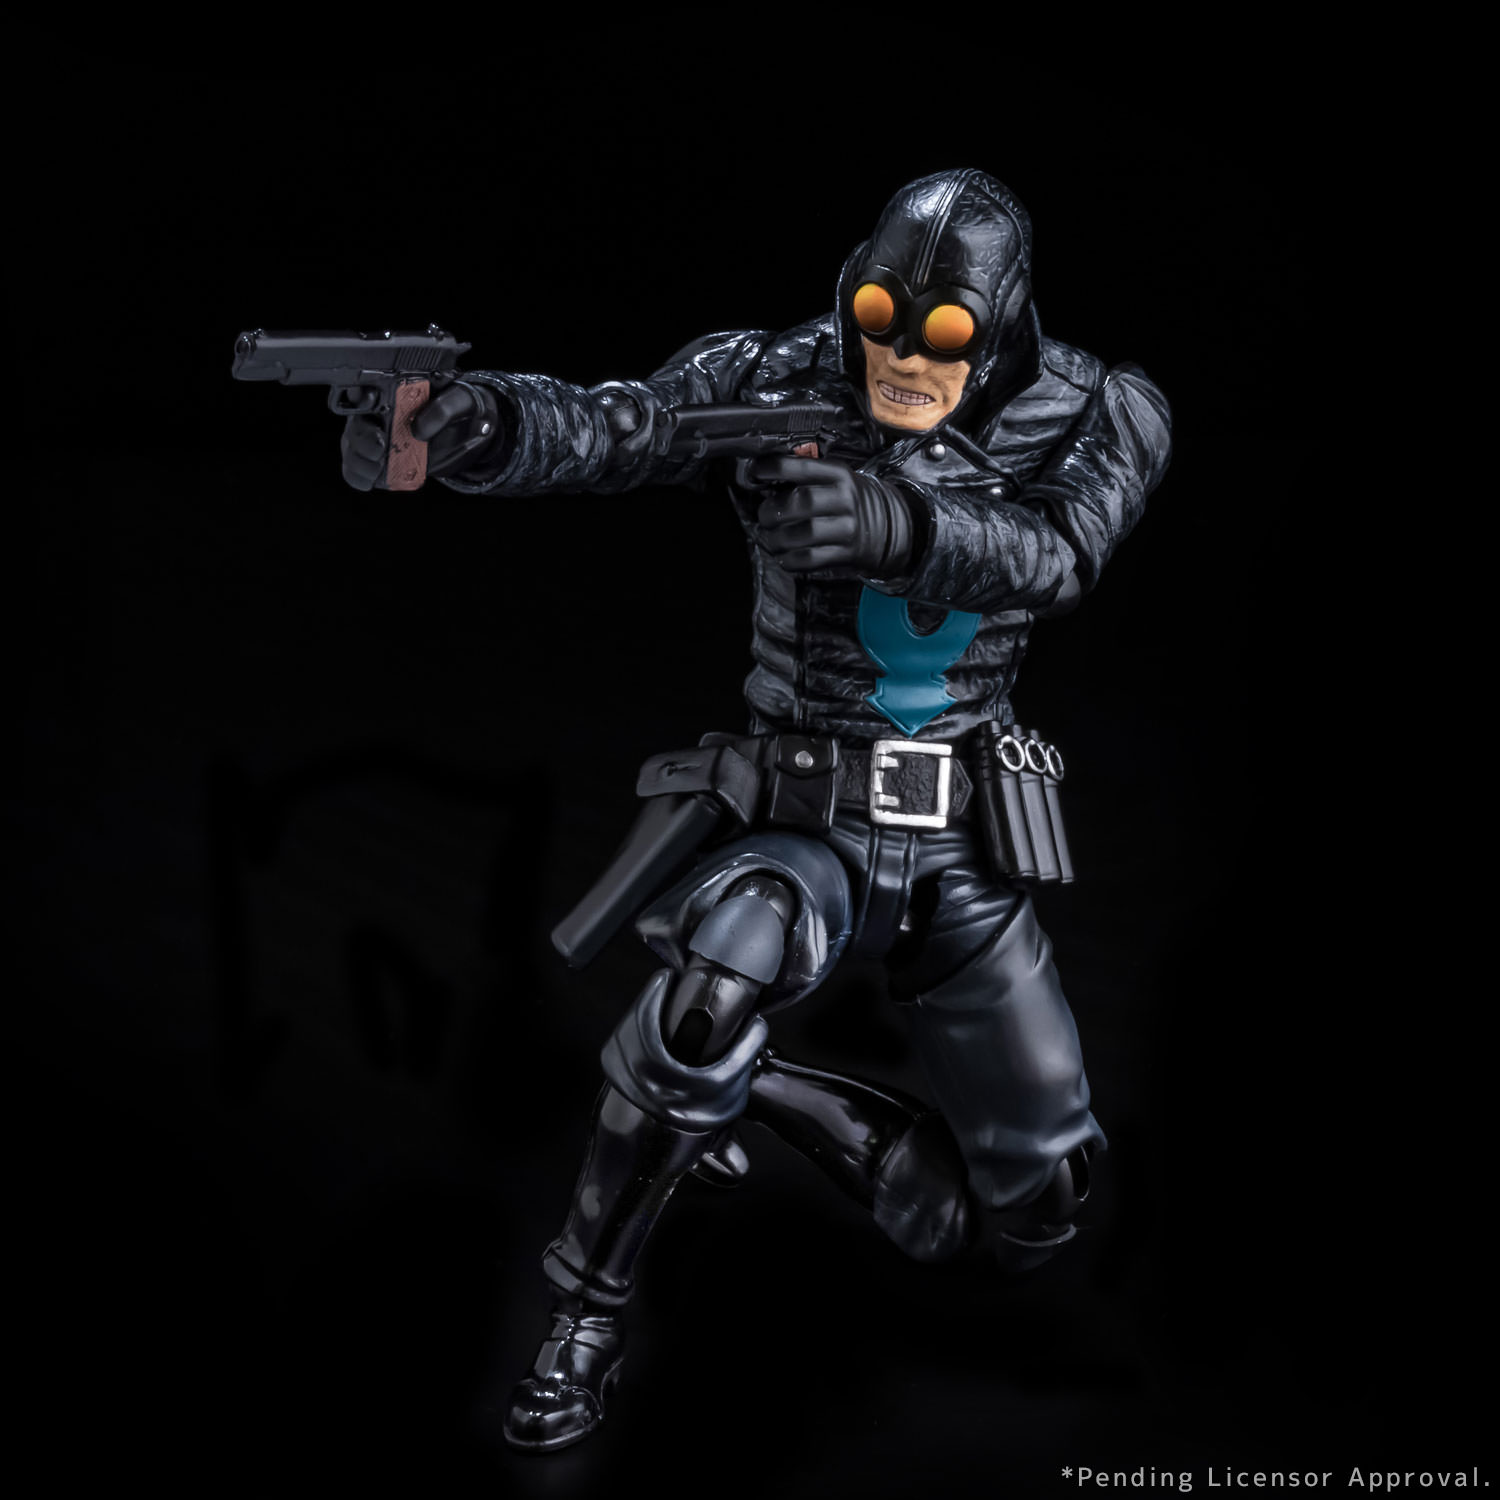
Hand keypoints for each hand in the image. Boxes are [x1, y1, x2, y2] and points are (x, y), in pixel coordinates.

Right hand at [340, 380, 505, 491]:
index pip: (362, 389)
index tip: (371, 405)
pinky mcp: (381, 463)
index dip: (357, 397)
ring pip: (351, 450)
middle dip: (360, 438)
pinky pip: (358, 473)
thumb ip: (442, 410)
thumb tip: (418, 430)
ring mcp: (376, 440)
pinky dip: (361, 477)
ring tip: (380, 465)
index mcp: (392, 391)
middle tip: (381, 446)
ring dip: (359, 461)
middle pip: (353, 424)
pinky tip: (375, 478)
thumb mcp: (461, 403)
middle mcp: (377, 414)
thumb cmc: (462, 410)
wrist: (471, 434)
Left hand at [745, 454, 916, 576]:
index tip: (755, 473)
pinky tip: (784, 556)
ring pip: (805, 533)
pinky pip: (812, 559)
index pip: (802, 467)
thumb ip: (805, 475)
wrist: (890, 526)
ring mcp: (848, 527)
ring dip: (778, 538)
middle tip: (763, 515)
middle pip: (802, 502)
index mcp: (839, 474)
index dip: (773, 469)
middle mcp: (845, 498)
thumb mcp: (835, 478)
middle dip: (773, 510)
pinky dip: (791, 560)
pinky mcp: (847, 552)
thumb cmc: (848, 501)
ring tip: (770, 538)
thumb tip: (761, 478)